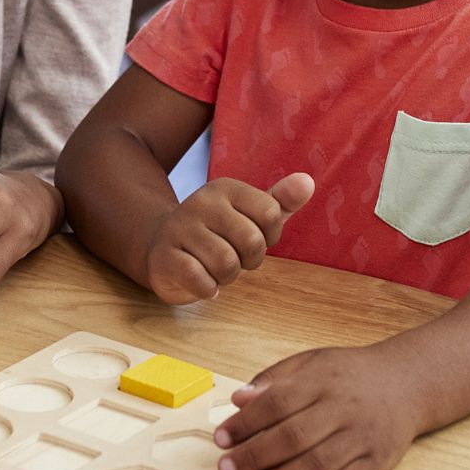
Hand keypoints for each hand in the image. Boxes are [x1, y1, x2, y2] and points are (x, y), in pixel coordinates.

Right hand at [144, 173, 313, 301]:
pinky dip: (207, 288)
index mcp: (226, 188)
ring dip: (226, 277)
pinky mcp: (164, 256)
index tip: (249, 237)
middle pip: (252, 241)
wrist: (162, 248)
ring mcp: (180, 228)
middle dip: (248, 261)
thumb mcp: (250, 215)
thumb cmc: (217, 234)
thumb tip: (308, 182)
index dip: (268, 237)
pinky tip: (200, 280)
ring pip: (226, 264)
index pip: (271, 214)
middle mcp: (201, 202)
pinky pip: (200, 280)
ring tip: (214, 268)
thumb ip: (281, 201)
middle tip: (232, 257)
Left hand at [213, 343, 421, 469]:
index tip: (220, 439)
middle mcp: (342, 408)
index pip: (277, 402)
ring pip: (318, 462)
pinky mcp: (379, 461)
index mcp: (321, 380)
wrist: (407, 382)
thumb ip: (274, 379)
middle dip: (256, 456)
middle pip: (294, 435)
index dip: (246, 422)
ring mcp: (362, 436)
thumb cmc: (349, 374)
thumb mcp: (311, 362)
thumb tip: (238, 399)